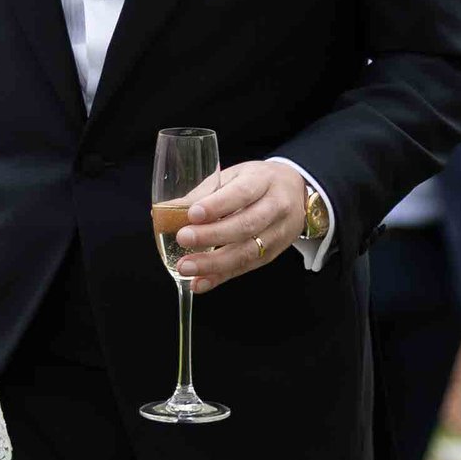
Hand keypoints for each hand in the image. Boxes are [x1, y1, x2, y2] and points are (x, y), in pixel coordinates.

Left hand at [173, 158, 311, 288]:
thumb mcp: (233, 176)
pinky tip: (200, 283)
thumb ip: (202, 194)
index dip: (217, 205)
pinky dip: (221, 277)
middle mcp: (275, 207)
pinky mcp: (273, 254)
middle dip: (213, 236)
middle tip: (183, 239)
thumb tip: (165, 211)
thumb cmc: (256, 182)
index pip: (242, 193)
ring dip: (214, 263)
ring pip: (248, 252)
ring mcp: (277, 234)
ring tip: (186, 267)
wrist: (295, 192)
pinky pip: (246, 268)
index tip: (192, 214)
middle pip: (246, 225)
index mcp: (263, 181)